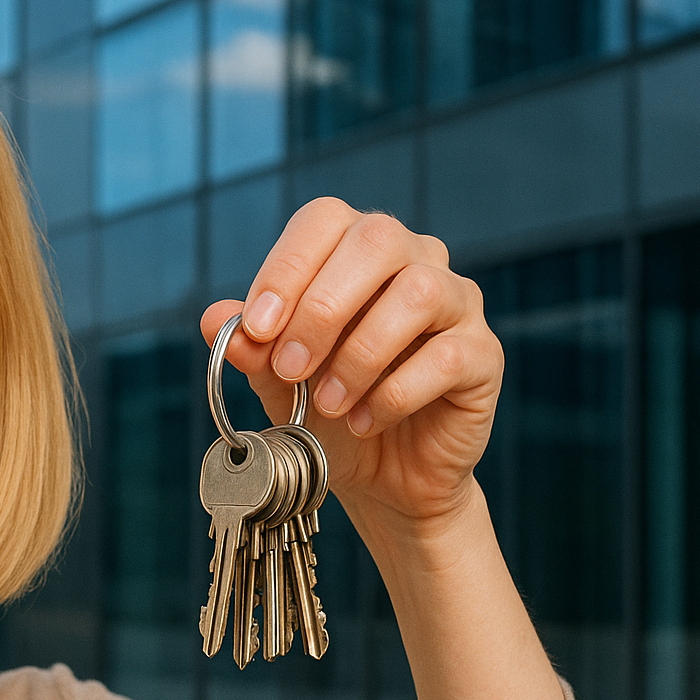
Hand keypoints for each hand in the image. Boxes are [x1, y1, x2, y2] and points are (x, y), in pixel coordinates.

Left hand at [200, 198, 502, 530]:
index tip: (257, 330)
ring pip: (417, 294)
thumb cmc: (329, 412)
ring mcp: (457, 301)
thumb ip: (252, 348)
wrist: (383, 478)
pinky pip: (446, 356)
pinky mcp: (484, 353)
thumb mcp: (278, 382)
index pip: (323, 221)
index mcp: (354, 248)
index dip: (286, 268)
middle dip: (322, 308)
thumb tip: (215, 318)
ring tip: (329, 404)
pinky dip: (394, 394)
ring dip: (359, 354)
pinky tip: (364, 422)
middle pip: (376, 240)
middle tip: (291, 369)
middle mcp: (414, 259)